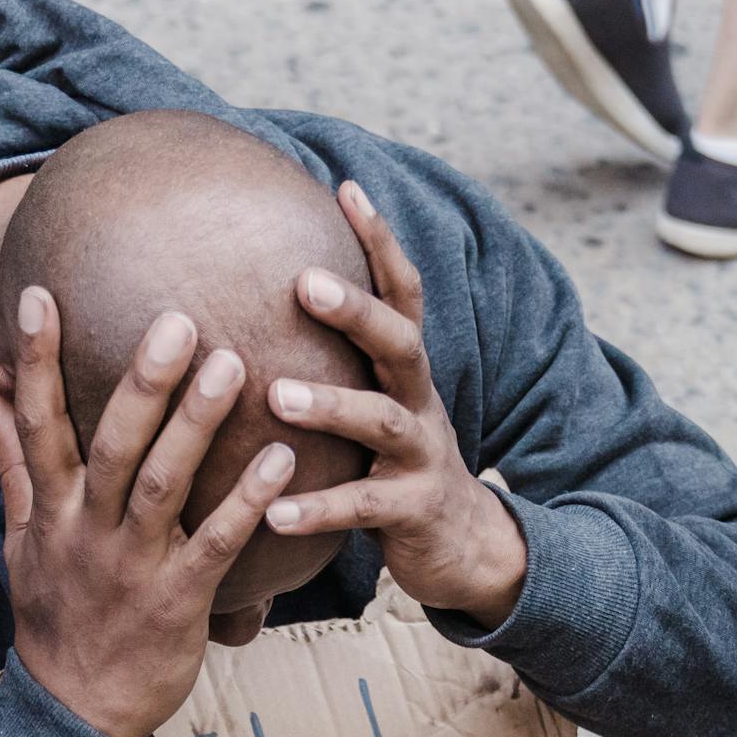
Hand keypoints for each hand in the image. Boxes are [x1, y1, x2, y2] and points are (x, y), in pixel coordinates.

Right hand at [0, 290, 296, 736]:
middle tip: (179, 318)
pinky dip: (247, 503)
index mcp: (51, 511)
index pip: (37, 424)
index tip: (41, 294)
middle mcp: (86, 531)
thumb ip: (13, 459)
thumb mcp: (20, 539)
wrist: (75, 712)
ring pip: (162, 485)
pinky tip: (282, 460)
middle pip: (111, 444)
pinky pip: (216, 545)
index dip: (37, 361)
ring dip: (198, 425)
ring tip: (234, 366)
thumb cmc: (56, 616)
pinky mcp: (177, 602)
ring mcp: (132, 567)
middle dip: (143, 382)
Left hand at [266, 183, 527, 629]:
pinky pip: (363, 508)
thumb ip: (344, 361)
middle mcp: (420, 403)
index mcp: (407, 373)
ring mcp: (422, 457)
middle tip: (301, 283)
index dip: (381, 241)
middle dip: (355, 310)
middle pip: (399, 342)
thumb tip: (276, 293)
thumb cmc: (396, 468)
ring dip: (331, 406)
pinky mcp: (413, 513)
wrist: (464, 548)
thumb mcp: (378, 406)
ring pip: (381, 422)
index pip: (402, 293)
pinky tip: (272, 513)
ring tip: (276, 396)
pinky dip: (318, 510)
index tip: (347, 187)